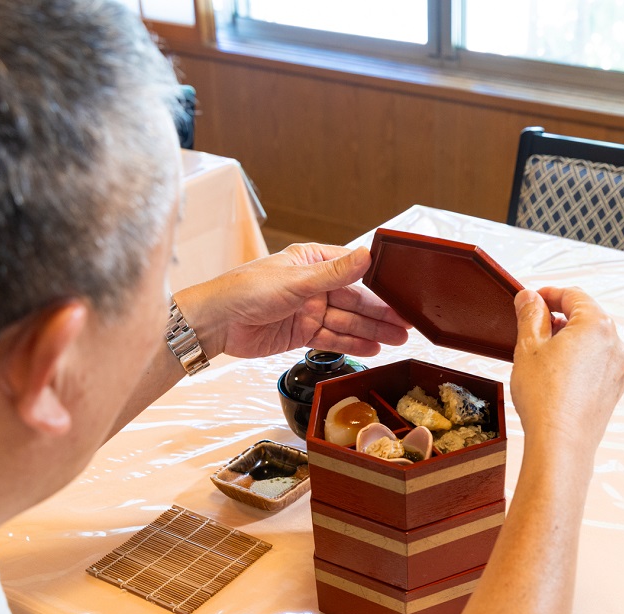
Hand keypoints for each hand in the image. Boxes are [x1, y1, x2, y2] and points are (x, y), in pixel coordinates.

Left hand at [179, 244, 410, 358]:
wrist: (216, 323)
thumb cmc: (246, 291)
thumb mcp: (296, 280)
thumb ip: (334, 273)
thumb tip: (367, 255)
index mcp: (312, 261)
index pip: (354, 270)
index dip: (379, 284)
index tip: (402, 294)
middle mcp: (313, 285)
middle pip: (354, 300)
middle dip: (380, 313)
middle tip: (407, 325)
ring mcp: (308, 310)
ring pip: (347, 321)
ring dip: (372, 331)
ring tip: (398, 340)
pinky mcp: (301, 333)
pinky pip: (333, 338)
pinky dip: (352, 343)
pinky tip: (373, 348)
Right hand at [511, 286, 623, 451]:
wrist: (560, 443)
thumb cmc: (545, 398)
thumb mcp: (528, 347)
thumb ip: (530, 315)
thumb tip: (529, 298)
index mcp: (597, 325)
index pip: (573, 295)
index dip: (548, 294)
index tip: (531, 300)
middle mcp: (615, 344)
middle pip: (586, 317)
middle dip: (559, 317)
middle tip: (532, 327)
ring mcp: (618, 368)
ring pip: (592, 341)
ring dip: (568, 340)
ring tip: (541, 355)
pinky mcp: (614, 389)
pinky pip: (596, 364)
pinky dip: (578, 361)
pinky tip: (556, 376)